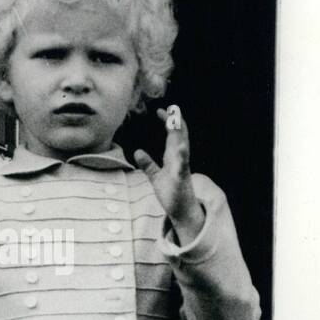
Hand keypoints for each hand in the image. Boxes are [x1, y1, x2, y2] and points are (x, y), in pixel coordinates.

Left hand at [133, 105, 204, 241]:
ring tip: (176, 121)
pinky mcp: (181, 179)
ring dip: (180, 134)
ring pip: (183, 148)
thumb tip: (137, 152)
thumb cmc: (171, 194)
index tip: (161, 110)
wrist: (182, 212)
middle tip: (173, 107)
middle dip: (177, 122)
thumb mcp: (155, 177)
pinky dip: (181, 156)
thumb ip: (148, 164)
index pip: (172, 136)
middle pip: (180, 137)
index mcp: (174, 158)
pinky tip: (179, 147)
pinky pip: (182, 166)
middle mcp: (180, 160)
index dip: (168, 123)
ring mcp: (182, 169)